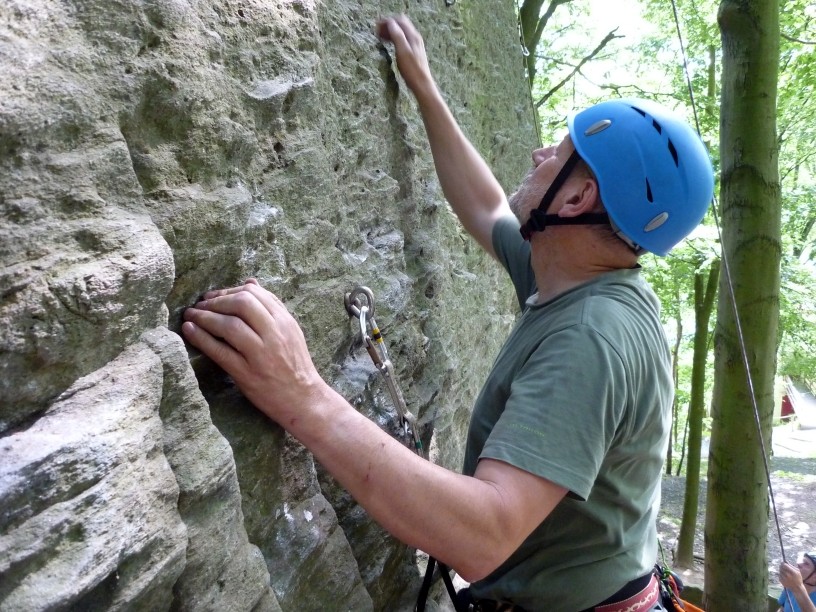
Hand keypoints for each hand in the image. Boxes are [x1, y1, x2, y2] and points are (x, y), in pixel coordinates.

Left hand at [181, 279, 324, 422]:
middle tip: (199, 305)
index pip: (254, 293)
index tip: (213, 296)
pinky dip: (202, 338)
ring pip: (229, 325)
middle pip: (242, 303)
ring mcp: (261, 354)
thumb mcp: (290, 331)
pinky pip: (220, 352)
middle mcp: (275, 334)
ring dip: (204, 317)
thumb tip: (250, 282)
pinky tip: (190, 331)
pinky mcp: (248, 374)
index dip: (229, 291)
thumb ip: (271, 307)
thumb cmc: (295, 365)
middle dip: (216, 301)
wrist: (303, 399)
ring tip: (191, 316)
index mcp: (285, 321)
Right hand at [376, 15, 435, 98]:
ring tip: (380, 37)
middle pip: (400, 24)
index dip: (387, 21)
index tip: (376, 26)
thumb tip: (390, 22)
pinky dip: (394, 38)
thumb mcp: (402, 51)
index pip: (399, 20)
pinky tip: (389, 44)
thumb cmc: (411, 69)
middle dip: (388, 25)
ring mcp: (415, 44)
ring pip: (401, 31)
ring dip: (390, 31)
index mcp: (412, 35)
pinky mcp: (413, 51)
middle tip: (377, 31)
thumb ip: (397, 35)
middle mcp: (415, 37)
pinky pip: (402, 39)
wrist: (421, 83)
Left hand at [780, 561, 804, 589]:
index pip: (784, 565)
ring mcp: (784, 578)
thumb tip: (785, 561)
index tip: (783, 563)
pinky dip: (781, 575)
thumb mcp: (797, 571)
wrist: (797, 587)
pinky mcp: (781, 581)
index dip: (783, 563)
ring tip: (786, 573)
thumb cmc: (798, 578)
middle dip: (782, 566)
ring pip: (780, 571)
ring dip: (782, 571)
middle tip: (784, 567)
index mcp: (793, 572)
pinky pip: (779, 575)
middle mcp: (788, 575)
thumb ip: (791, 566)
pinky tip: (785, 577)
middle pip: (781, 567)